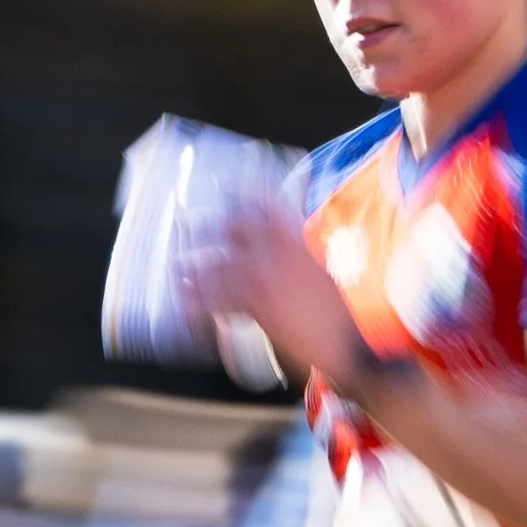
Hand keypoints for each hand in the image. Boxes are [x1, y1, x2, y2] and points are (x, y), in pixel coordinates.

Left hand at [185, 197, 366, 388]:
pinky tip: (187, 303)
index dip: (243, 192)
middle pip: (234, 227)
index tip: (224, 183)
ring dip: (196, 268)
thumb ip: (296, 253)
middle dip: (208, 227)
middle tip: (190, 228)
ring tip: (181, 270)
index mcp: (297, 241)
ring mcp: (266, 278)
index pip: (266, 205)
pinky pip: (217, 300)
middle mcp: (279, 253)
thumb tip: (281, 243)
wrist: (345, 343)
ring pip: (218, 264)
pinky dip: (199, 302)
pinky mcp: (256, 306)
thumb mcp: (319, 270)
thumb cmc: (334, 312)